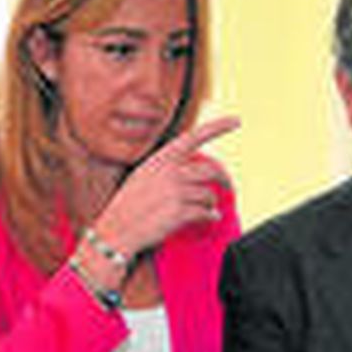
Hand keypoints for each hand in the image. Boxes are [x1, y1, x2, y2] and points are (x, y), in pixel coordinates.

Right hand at [91, 116, 238, 257]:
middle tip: (229, 186)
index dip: (217, 127)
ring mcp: (176, 192)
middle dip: (224, 178)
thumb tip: (191, 171)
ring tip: (209, 209)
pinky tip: (210, 218)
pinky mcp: (180, 212)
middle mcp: (170, 172)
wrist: (116, 231)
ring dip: (212, 203)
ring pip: (210, 194)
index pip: (194, 137)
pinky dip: (211, 216)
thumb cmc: (127, 206)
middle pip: (211, 169)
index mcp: (160, 160)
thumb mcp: (142, 176)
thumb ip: (166, 169)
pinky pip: (206, 212)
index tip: (235, 121)